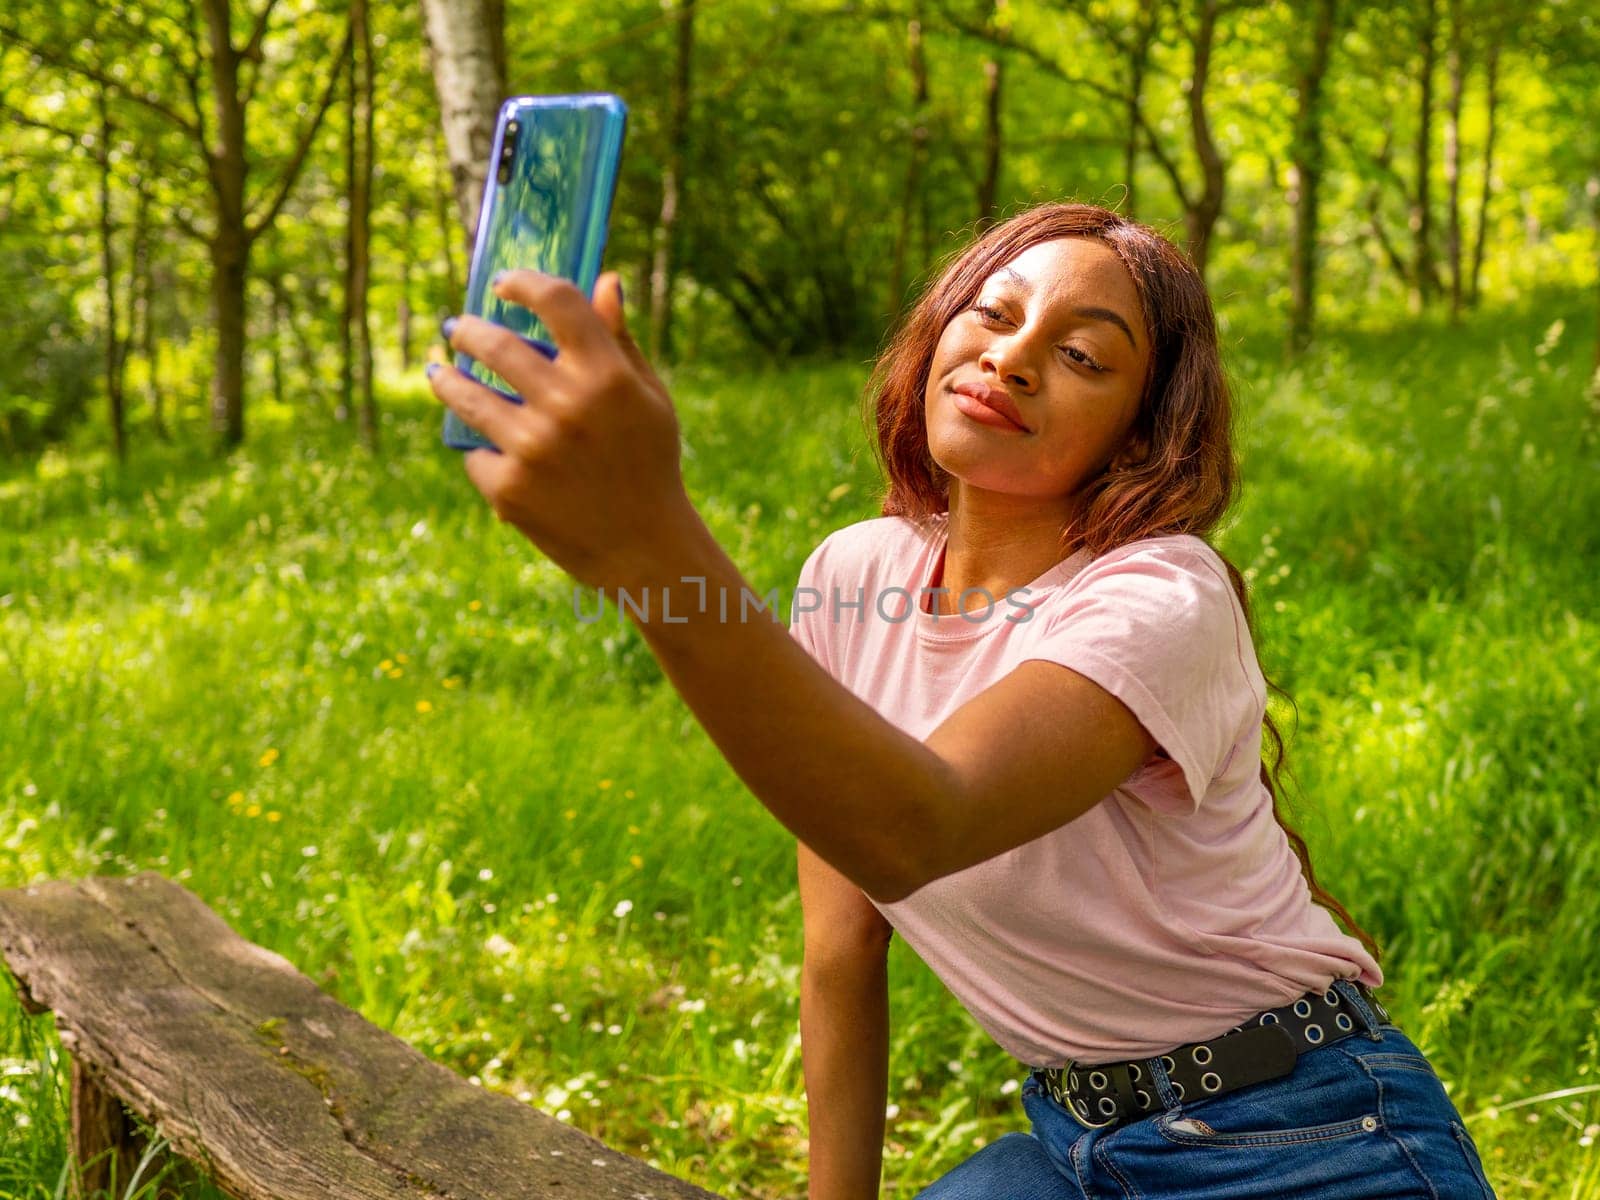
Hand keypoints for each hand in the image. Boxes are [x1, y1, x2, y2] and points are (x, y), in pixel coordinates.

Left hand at [428, 270, 695, 590]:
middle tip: (459, 329)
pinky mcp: (509, 487)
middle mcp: (568, 405)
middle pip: (496, 344)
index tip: (504, 283)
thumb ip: (620, 340)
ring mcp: (533, 447)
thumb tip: (605, 280)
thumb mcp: (650, 398)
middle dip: (469, 331)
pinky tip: (489, 451)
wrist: (645, 549)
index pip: (557, 301)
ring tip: (440, 373)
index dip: (523, 282)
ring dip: (447, 378)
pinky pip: (477, 453)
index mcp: (609, 376)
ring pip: (466, 396)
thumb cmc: (649, 464)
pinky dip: (483, 451)